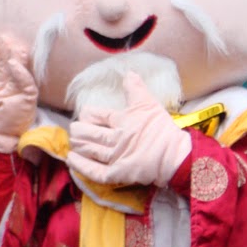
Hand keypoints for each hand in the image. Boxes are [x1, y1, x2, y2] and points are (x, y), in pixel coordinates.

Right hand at [0, 32, 38, 152]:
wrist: (6, 134)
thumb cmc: (20, 117)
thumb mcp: (29, 97)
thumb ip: (24, 79)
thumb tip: (14, 63)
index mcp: (20, 81)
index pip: (18, 63)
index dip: (16, 53)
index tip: (15, 44)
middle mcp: (8, 80)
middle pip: (3, 60)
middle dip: (1, 47)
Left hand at [68, 72, 191, 186]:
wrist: (175, 156)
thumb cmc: (162, 130)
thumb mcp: (150, 104)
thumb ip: (136, 89)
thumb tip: (128, 72)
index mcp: (122, 120)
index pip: (98, 115)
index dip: (88, 113)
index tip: (84, 113)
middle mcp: (115, 138)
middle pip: (90, 133)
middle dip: (79, 130)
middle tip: (75, 129)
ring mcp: (115, 157)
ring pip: (90, 150)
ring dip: (78, 144)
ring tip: (72, 141)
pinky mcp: (117, 174)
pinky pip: (94, 172)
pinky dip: (81, 166)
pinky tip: (71, 160)